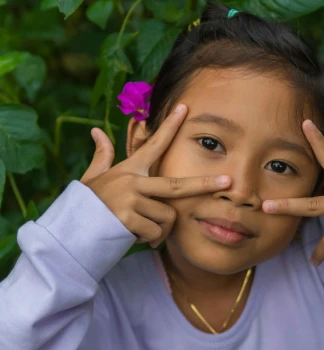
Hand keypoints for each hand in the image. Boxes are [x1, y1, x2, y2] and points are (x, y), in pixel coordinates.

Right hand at [80, 104, 230, 248]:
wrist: (70, 229)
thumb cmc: (85, 204)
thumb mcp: (93, 178)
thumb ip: (102, 156)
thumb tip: (96, 130)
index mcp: (129, 170)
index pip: (154, 144)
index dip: (170, 127)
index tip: (186, 109)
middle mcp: (132, 182)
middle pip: (177, 184)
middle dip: (204, 183)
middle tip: (227, 181)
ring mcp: (131, 200)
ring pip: (166, 218)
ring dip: (158, 230)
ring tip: (138, 230)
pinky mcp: (129, 219)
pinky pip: (155, 233)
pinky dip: (147, 240)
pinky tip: (131, 237)